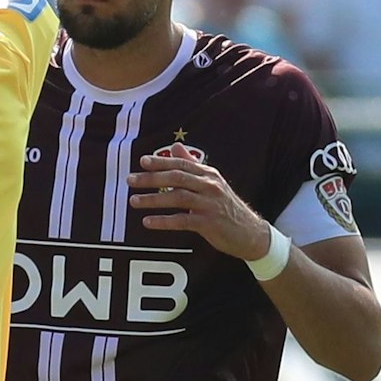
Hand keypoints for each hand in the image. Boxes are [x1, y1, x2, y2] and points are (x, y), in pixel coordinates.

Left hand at [127, 144, 271, 260]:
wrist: (250, 233)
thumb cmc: (226, 207)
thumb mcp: (212, 182)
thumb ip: (192, 165)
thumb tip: (174, 146)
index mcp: (209, 174)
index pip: (181, 164)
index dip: (161, 162)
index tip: (142, 162)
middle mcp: (210, 186)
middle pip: (176, 177)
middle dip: (151, 178)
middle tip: (130, 180)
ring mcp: (209, 204)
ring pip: (177, 197)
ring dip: (153, 199)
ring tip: (134, 201)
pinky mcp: (209, 223)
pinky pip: (182, 220)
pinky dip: (163, 221)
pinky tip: (148, 222)